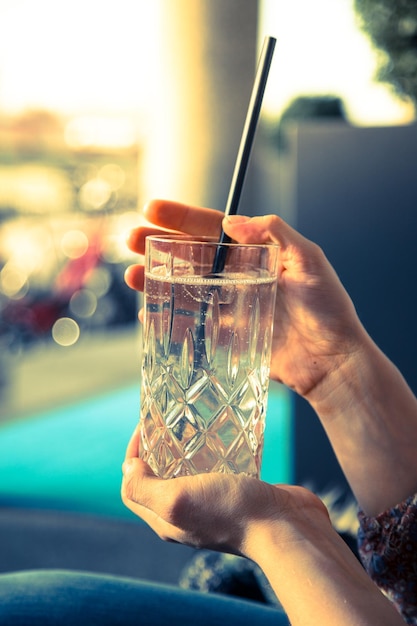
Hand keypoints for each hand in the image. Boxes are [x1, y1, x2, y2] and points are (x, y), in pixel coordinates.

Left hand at [121, 426, 330, 557]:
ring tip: (191, 426)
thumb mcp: (177, 499)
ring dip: (185, 451)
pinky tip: (220, 438)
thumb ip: (144, 487)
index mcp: (166, 519)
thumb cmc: (230, 512)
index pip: (133, 489)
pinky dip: (212, 454)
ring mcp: (213, 506)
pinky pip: (217, 471)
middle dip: (156, 451)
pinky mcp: (237, 495)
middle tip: (166, 423)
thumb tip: (127, 468)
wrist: (285, 528)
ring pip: (189, 475)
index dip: (132, 457)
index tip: (144, 428)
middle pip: (159, 481)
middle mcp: (187, 516)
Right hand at [125, 200, 366, 401]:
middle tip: (130, 239)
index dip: (181, 218)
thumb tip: (232, 221)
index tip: (151, 209)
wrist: (332, 361)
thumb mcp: (310, 262)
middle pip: (191, 255)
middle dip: (159, 245)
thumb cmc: (328, 309)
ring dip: (156, 279)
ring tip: (132, 276)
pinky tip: (149, 312)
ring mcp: (230, 304)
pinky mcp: (227, 333)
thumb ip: (277, 234)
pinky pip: (192, 321)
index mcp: (255, 253)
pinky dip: (169, 317)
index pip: (212, 228)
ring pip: (185, 287)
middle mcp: (238, 275)